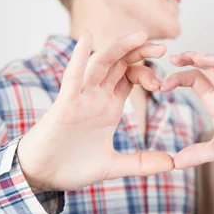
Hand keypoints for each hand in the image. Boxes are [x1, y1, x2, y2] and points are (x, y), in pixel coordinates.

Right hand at [17, 30, 173, 191]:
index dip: (147, 73)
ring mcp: (80, 98)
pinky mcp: (64, 104)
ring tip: (140, 35)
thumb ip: (141, 163)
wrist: (41, 177)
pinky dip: (79, 56)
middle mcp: (95, 96)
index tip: (163, 84)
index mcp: (108, 106)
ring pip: (101, 64)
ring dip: (120, 48)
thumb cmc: (71, 166)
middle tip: (163, 47)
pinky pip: (73, 76)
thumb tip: (172, 164)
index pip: (130, 77)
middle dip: (140, 52)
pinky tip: (87, 37)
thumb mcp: (113, 166)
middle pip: (119, 64)